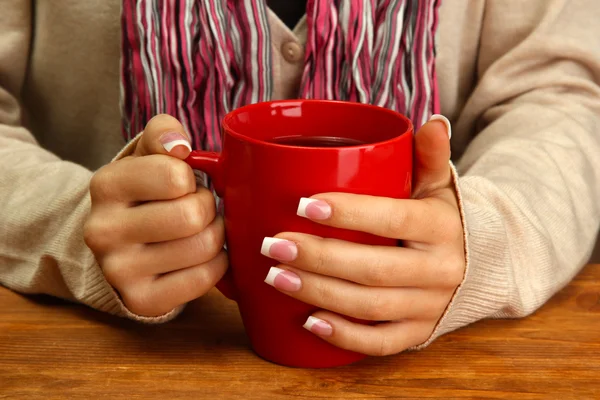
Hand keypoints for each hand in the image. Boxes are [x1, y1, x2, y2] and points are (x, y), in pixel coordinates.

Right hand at [84, 115, 226, 316]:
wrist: (119, 242)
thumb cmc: (144, 192)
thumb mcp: (147, 155)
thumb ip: (163, 133)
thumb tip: (179, 145)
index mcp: (106, 185)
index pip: (175, 176)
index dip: (192, 178)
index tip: (184, 183)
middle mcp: (103, 231)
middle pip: (192, 216)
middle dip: (208, 208)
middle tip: (199, 208)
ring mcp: (119, 271)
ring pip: (204, 247)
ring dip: (216, 235)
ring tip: (201, 229)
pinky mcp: (142, 300)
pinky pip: (205, 278)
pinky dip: (217, 263)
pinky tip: (202, 255)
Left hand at [260, 116, 464, 355]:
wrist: (483, 267)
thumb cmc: (445, 220)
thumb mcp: (440, 186)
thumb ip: (430, 156)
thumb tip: (433, 120)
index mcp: (441, 227)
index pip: (393, 219)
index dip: (348, 214)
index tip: (303, 205)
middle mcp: (440, 270)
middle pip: (373, 268)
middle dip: (317, 258)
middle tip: (272, 245)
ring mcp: (430, 307)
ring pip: (370, 306)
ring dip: (319, 294)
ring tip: (276, 277)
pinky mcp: (419, 333)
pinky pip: (381, 343)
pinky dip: (345, 337)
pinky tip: (309, 322)